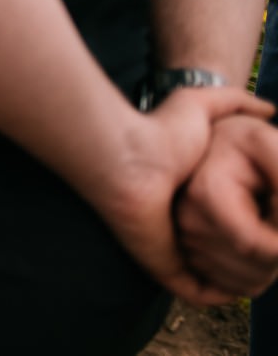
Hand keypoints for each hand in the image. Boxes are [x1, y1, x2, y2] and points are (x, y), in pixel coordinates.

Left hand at [89, 87, 271, 305]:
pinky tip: (253, 277)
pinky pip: (205, 292)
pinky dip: (230, 290)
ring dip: (253, 274)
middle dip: (265, 255)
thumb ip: (233, 100)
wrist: (128, 159)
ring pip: (226, 277)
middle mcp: (185, 227)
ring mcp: (177, 250)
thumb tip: (270, 109)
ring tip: (273, 263)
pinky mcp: (169, 268)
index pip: (242, 222)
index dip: (269, 220)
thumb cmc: (162, 130)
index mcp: (194, 199)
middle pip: (236, 254)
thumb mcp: (201, 105)